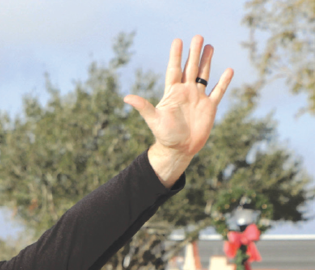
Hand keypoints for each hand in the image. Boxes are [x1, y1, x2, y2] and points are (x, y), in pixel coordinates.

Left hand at [124, 35, 232, 187]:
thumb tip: (126, 98)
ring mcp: (198, 98)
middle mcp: (185, 92)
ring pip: (204, 75)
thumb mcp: (153, 119)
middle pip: (190, 68)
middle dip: (194, 52)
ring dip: (207, 61)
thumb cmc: (164, 135)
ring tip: (210, 46)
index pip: (174, 69)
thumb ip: (143, 107)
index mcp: (172, 93)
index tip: (178, 40)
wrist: (179, 149)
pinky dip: (223, 82)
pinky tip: (229, 70)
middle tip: (198, 36)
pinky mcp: (209, 107)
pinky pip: (218, 91)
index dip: (176, 56)